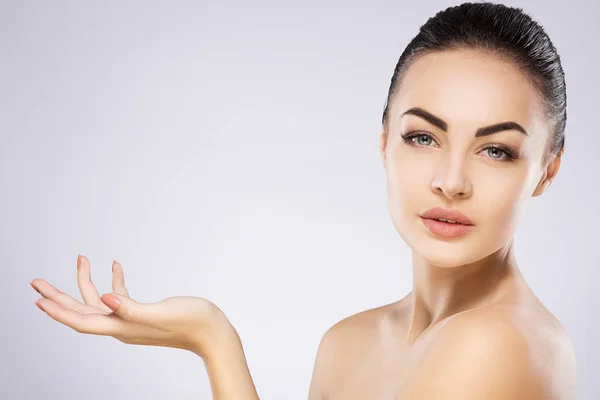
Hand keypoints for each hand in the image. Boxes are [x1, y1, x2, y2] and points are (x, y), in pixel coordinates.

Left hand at [30, 255, 235, 358]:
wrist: (212, 332)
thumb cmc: (192, 323)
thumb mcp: (160, 313)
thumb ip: (131, 308)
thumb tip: (106, 299)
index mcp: (123, 328)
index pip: (82, 321)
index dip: (59, 310)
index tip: (38, 299)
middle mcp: (122, 325)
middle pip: (81, 312)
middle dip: (59, 296)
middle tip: (37, 282)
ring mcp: (131, 320)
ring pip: (98, 302)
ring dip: (86, 282)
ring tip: (80, 259)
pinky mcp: (142, 313)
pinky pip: (121, 296)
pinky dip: (116, 280)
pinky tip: (117, 266)